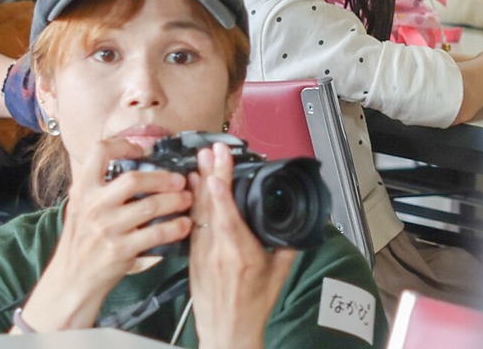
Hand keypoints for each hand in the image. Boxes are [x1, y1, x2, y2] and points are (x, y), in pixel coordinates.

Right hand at [20, 139, 192, 329]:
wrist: (72, 279)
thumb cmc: (81, 241)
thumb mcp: (80, 208)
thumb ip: (99, 189)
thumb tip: (132, 166)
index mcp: (83, 189)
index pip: (99, 152)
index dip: (123, 145)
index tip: (141, 150)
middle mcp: (93, 206)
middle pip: (134, 180)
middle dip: (162, 177)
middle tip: (180, 179)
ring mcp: (107, 228)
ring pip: (150, 206)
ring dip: (175, 201)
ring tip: (187, 199)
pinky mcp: (120, 250)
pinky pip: (156, 234)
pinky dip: (175, 228)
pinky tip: (184, 225)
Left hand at [188, 144, 296, 348]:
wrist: (227, 333)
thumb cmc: (253, 308)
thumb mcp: (278, 274)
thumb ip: (285, 245)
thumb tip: (293, 222)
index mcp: (242, 254)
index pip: (229, 215)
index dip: (222, 190)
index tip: (220, 168)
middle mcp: (218, 251)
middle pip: (212, 206)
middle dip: (211, 175)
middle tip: (211, 151)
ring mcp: (202, 252)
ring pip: (199, 211)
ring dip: (198, 184)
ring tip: (198, 161)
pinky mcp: (192, 256)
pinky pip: (192, 223)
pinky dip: (192, 203)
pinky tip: (189, 187)